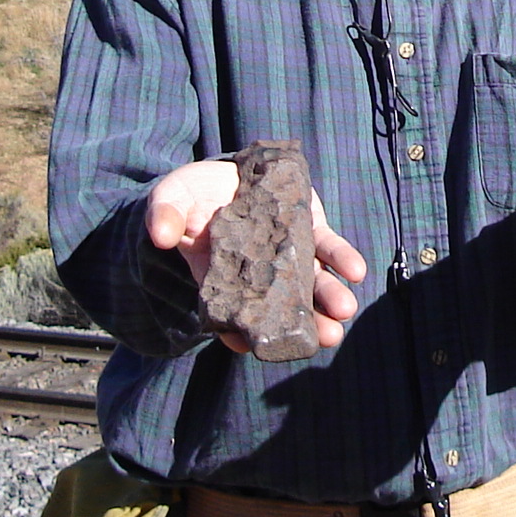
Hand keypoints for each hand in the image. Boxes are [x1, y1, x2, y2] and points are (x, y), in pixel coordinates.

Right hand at [145, 158, 367, 353]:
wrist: (228, 170)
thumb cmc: (192, 195)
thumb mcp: (171, 197)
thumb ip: (163, 214)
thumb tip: (160, 234)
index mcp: (222, 279)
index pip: (233, 317)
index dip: (241, 334)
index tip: (251, 345)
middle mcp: (260, 275)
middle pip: (284, 308)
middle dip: (306, 325)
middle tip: (325, 337)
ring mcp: (288, 255)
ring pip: (313, 284)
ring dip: (331, 299)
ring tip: (344, 311)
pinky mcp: (309, 229)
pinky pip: (328, 248)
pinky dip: (343, 260)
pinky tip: (356, 271)